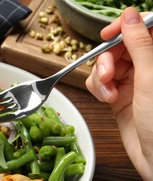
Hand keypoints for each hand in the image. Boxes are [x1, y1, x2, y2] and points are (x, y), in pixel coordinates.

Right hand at [86, 7, 152, 180]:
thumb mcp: (149, 79)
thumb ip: (139, 45)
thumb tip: (130, 15)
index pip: (142, 29)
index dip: (124, 27)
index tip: (108, 34)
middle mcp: (147, 68)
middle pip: (119, 47)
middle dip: (107, 59)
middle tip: (108, 75)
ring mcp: (133, 83)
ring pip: (106, 65)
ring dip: (100, 77)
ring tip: (107, 92)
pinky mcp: (119, 96)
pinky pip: (100, 82)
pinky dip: (98, 88)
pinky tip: (106, 99)